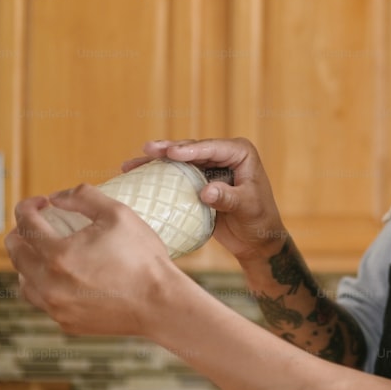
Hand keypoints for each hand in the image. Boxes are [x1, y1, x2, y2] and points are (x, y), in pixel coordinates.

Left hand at [4, 184, 180, 336]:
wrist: (161, 304)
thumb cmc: (143, 258)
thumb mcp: (118, 213)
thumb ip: (83, 197)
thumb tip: (57, 197)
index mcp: (59, 254)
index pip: (26, 224)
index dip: (28, 206)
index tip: (41, 202)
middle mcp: (50, 284)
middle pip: (16, 253)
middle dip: (22, 232)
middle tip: (39, 224)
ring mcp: (56, 307)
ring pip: (24, 281)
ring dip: (28, 262)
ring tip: (44, 252)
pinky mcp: (67, 322)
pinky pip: (43, 302)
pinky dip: (44, 286)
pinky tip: (61, 277)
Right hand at [125, 138, 288, 263]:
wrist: (256, 241)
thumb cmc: (259, 221)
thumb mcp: (247, 207)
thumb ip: (227, 198)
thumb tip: (205, 192)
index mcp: (240, 153)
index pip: (212, 148)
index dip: (191, 149)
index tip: (171, 153)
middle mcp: (223, 155)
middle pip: (191, 149)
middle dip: (167, 150)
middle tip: (147, 149)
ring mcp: (209, 168)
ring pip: (179, 162)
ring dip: (156, 162)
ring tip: (132, 163)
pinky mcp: (198, 182)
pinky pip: (177, 177)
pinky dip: (159, 177)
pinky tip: (138, 176)